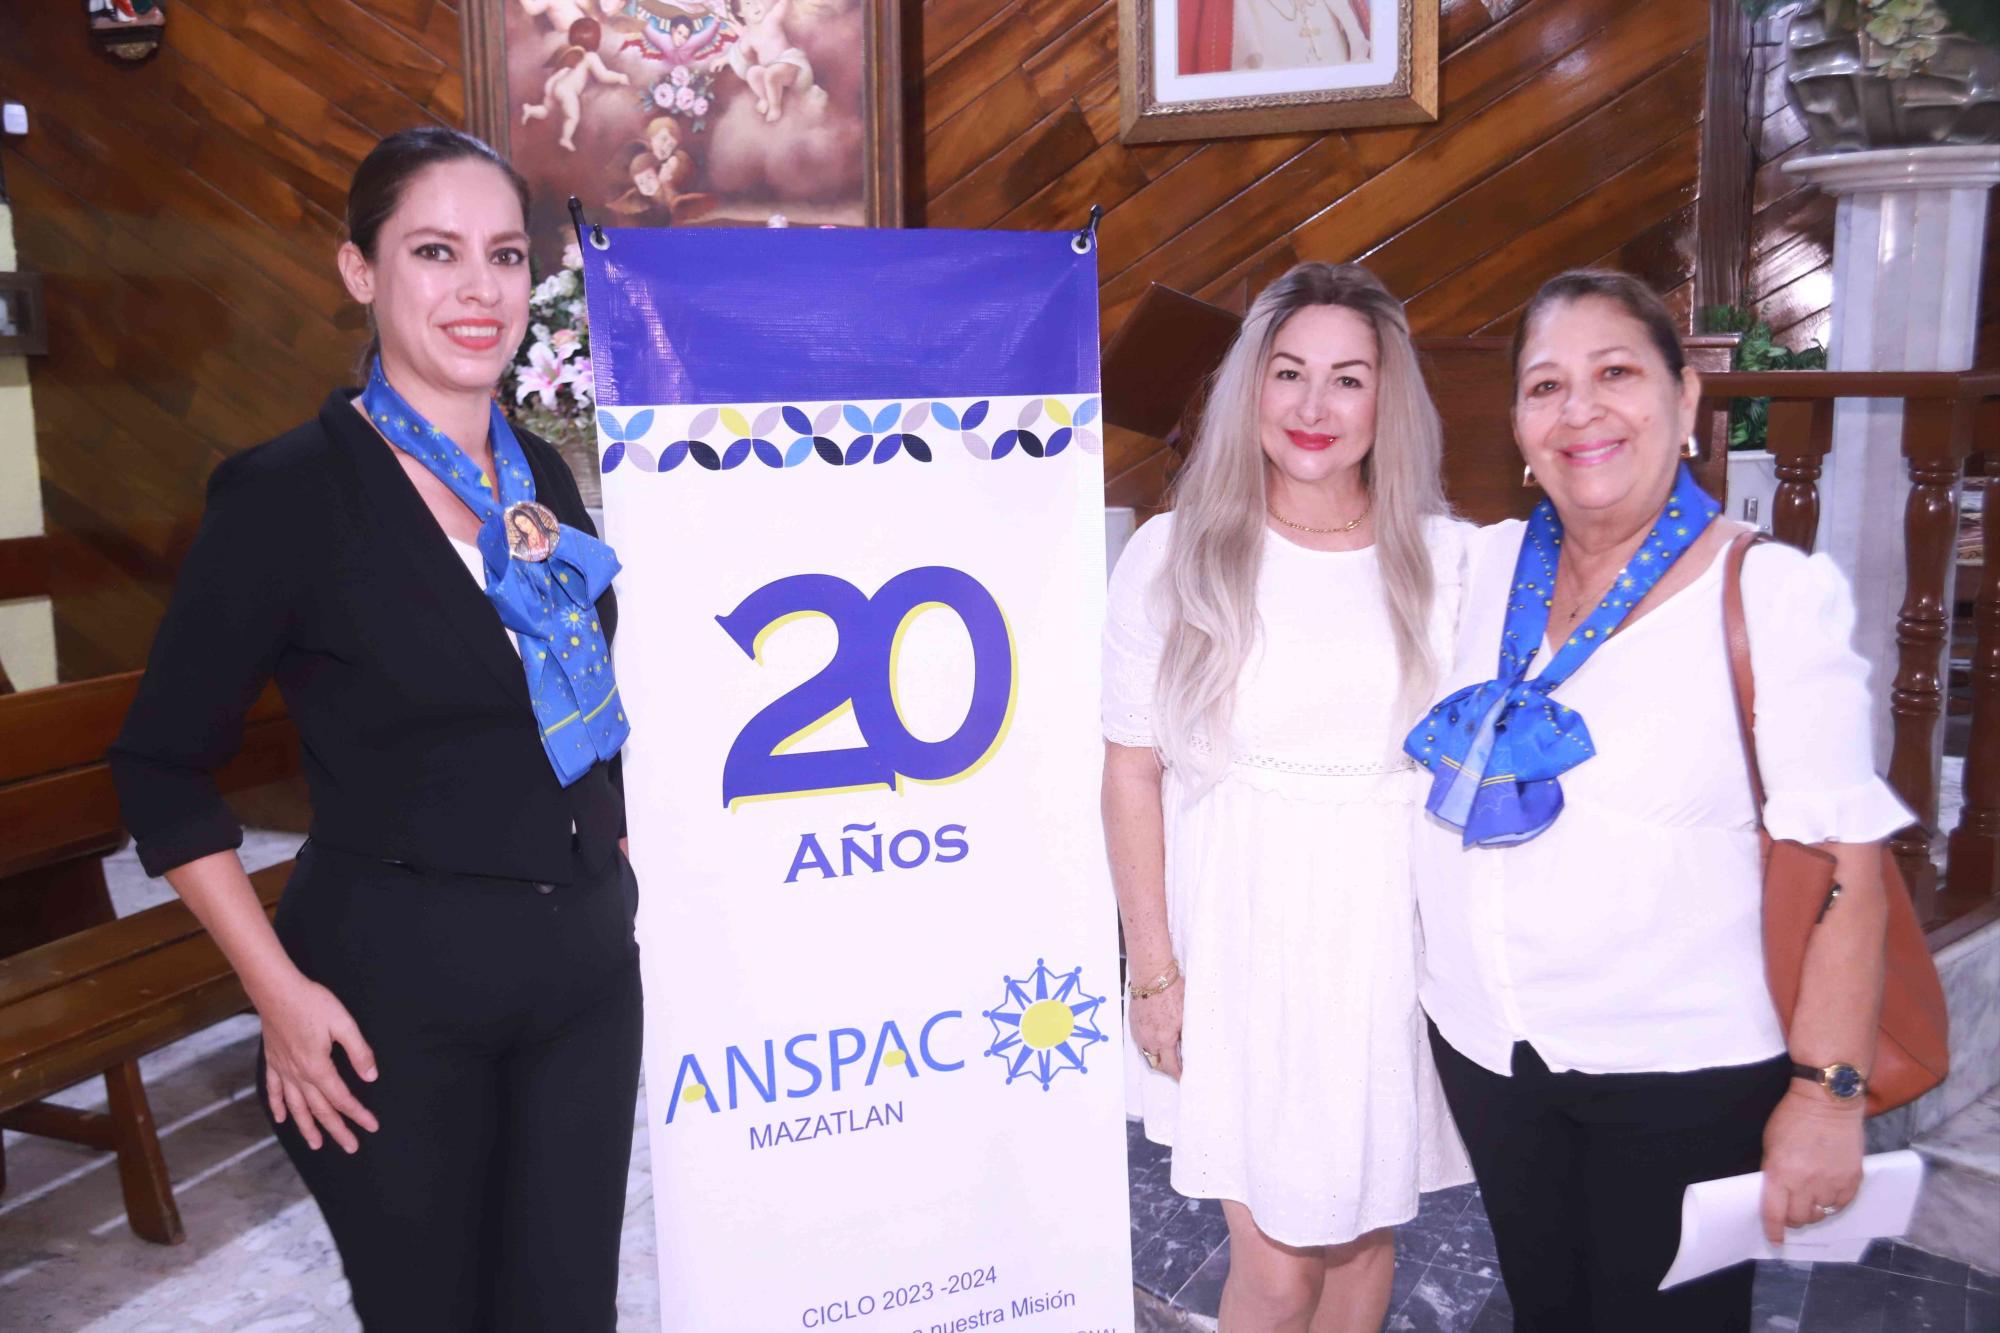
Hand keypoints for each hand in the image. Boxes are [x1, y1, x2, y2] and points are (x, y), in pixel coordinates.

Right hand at [257, 974, 380, 1153]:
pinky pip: (274, 1090)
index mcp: (318, 1067)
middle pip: (320, 1110)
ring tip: (316, 1144)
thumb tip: (371, 1076)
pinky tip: (281, 1118)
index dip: (358, 1114)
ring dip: (307, 1127)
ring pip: (296, 1107)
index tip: (371, 1126)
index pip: (342, 1098)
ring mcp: (283, 1069)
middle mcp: (299, 1075)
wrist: (276, 990)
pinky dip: (278, 1106)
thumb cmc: (312, 1003)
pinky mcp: (273, 1061)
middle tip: (351, 1147)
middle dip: (337, 1130)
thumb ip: (359, 1052)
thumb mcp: (344, 1023)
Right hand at [1130, 981, 1184, 1081]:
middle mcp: (1148, 1039)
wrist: (1152, 975)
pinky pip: (1141, 1041)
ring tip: (1168, 1054)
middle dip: (1166, 1068)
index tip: (1183, 1078)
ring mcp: (1138, 1032)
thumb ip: (1186, 1035)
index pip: (1170, 1066)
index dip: (1177, 1074)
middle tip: (1177, 1068)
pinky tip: (1157, 1038)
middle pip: (1156, 1063)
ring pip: (1147, 1053)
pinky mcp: (1133, 1023)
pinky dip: (1149, 1044)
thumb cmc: (1171, 991)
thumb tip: (1190, 1047)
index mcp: (1163, 1039)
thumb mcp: (1186, 1015)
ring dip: (1157, 1056)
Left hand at [1759, 1084, 1863, 1242]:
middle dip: (1794, 1218)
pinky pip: (1841, 1204)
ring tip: (1811, 1198)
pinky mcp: (1853, 1179)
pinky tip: (1828, 1192)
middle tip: (1793, 1210)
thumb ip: (1774, 1171)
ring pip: (1821, 1213)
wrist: (1828, 1101)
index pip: (1775, 1213)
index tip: (1775, 1239)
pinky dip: (1833, 1203)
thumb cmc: (1792, 1116)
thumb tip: (1778, 1194)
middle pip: (1800, 1218)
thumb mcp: (1770, 1144)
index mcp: (1781, 1173)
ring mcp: (1832, 1182)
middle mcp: (1807, 1183)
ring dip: (1814, 1210)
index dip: (1774, 1230)